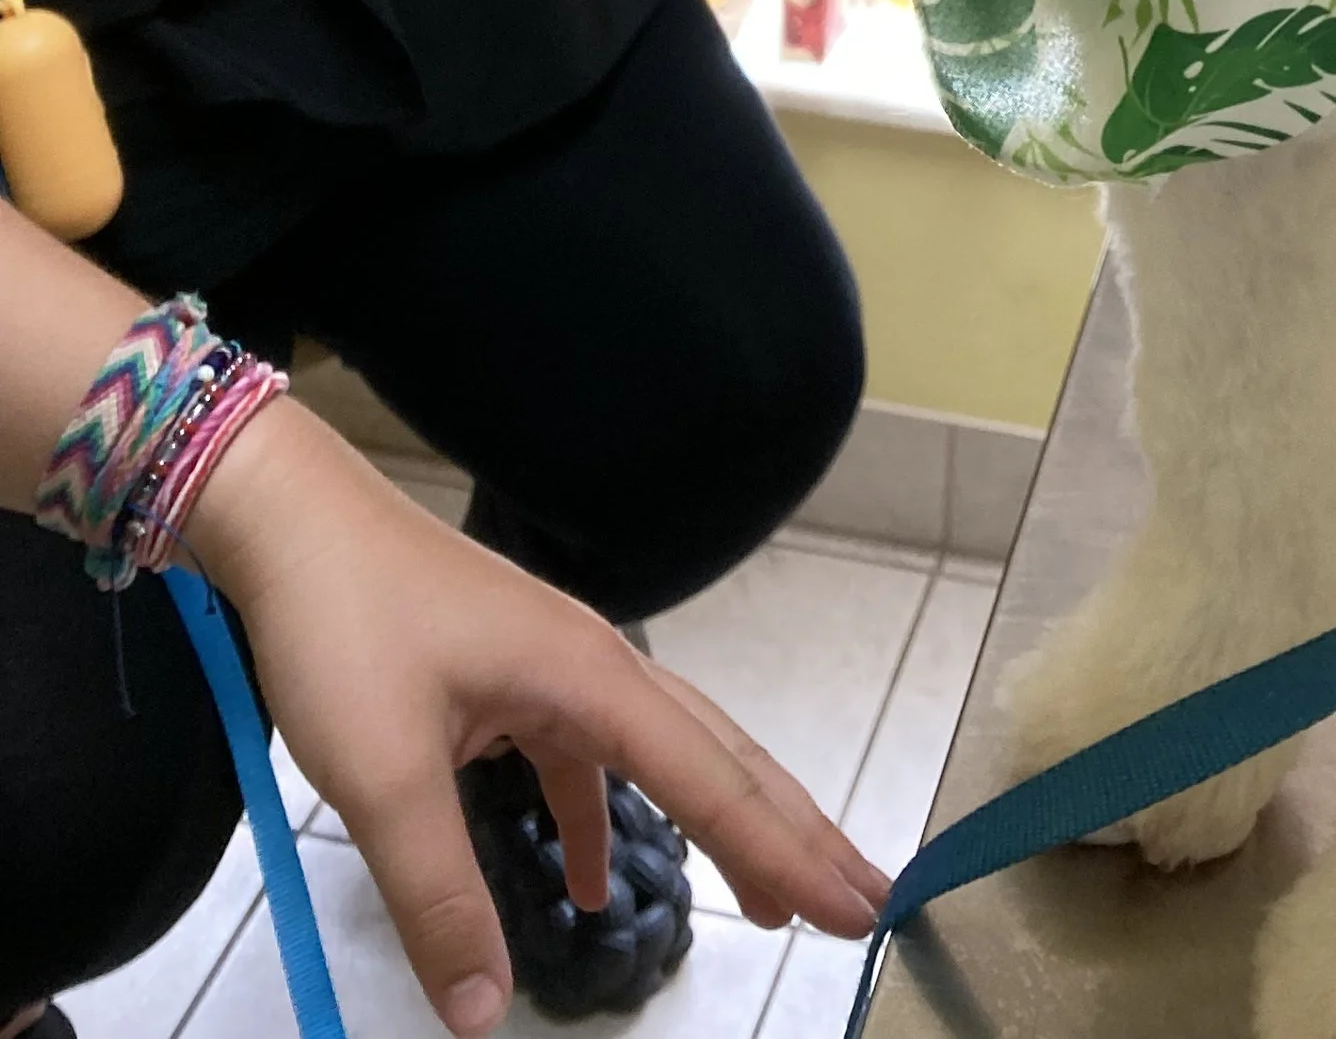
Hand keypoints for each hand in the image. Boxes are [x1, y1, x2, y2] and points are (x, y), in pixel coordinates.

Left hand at [189, 402, 889, 1034]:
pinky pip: (592, 761)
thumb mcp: (381, 775)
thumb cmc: (343, 625)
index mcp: (592, 678)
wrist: (293, 522)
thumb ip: (440, 897)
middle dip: (797, 832)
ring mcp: (562, 670)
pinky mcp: (518, 679)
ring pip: (670, 755)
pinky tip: (592, 884)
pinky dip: (608, 822)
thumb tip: (484, 1017)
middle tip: (866, 900)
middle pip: (725, 756)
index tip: (856, 909)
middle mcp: (599, 668)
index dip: (786, 853)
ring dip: (725, 823)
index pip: (713, 781)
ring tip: (772, 896)